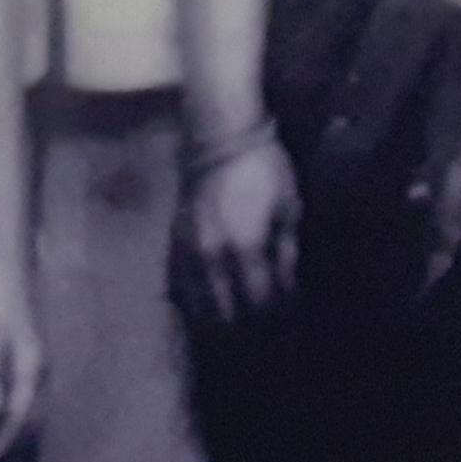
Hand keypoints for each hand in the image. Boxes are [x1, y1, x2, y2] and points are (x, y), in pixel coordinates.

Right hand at [176, 128, 299, 322]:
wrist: (218, 137)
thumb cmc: (263, 168)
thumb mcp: (287, 207)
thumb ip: (286, 252)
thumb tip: (288, 287)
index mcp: (245, 247)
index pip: (260, 301)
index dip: (276, 312)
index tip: (288, 310)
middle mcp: (212, 257)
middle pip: (225, 314)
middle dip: (247, 324)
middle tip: (263, 321)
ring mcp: (187, 252)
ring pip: (197, 307)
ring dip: (217, 318)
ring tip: (235, 318)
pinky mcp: (172, 243)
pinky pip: (178, 289)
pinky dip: (193, 304)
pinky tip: (206, 306)